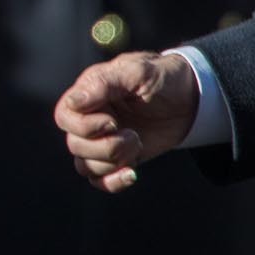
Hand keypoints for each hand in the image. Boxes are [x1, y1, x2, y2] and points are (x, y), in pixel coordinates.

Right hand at [54, 50, 199, 193]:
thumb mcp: (136, 72)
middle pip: (75, 145)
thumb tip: (74, 102)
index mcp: (87, 96)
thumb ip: (104, 83)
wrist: (190, 98)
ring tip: (137, 145)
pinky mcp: (118, 159)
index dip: (83, 126)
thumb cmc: (161, 77)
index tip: (112, 122)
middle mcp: (89, 120)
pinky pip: (100, 181)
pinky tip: (132, 174)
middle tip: (133, 136)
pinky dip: (112, 183)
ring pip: (85, 166)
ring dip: (111, 162)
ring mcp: (102, 141)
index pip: (64, 118)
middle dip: (105, 147)